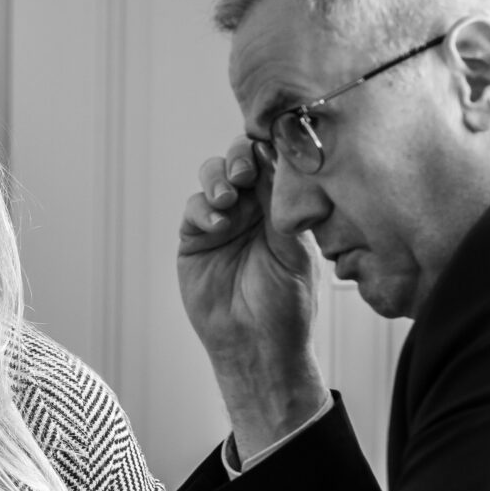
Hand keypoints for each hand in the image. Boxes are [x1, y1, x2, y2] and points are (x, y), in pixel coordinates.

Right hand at [177, 139, 325, 449]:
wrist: (258, 346)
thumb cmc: (286, 305)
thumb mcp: (295, 249)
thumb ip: (282, 204)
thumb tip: (275, 156)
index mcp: (281, 206)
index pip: (271, 161)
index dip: (267, 147)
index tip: (270, 144)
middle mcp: (251, 208)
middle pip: (238, 158)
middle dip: (239, 156)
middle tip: (245, 170)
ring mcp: (221, 222)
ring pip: (212, 177)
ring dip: (218, 178)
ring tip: (228, 198)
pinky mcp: (195, 240)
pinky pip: (194, 210)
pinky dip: (203, 210)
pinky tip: (219, 224)